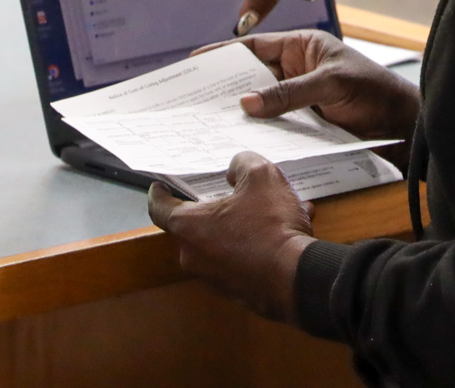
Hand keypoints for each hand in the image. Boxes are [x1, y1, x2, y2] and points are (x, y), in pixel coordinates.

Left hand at [147, 152, 315, 322]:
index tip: (159, 187)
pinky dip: (258, 243)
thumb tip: (235, 170)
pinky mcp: (237, 291)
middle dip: (217, 207)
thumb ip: (242, 164)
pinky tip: (289, 230)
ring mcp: (214, 277)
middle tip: (236, 192)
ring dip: (245, 224)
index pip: (160, 208)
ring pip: (225, 241)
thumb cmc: (270, 225)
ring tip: (278, 209)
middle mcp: (194, 255)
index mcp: (189, 226)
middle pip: (197, 225)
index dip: (159, 194)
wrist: (295, 277)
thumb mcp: (261, 177)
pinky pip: (242, 258)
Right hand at [205, 30, 419, 140]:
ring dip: (238, 110)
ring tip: (205, 121)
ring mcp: (297, 96)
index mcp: (303, 47)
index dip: (225, 53)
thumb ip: (290, 92)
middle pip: (252, 75)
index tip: (195, 60)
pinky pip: (272, 122)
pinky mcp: (302, 121)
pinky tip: (236, 138)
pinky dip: (256, 128)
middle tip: (191, 98)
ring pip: (260, 101)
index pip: (256, 46)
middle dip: (224, 85)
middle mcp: (296, 69)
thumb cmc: (374, 91)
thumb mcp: (331, 84)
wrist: (400, 125)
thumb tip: (246, 102)